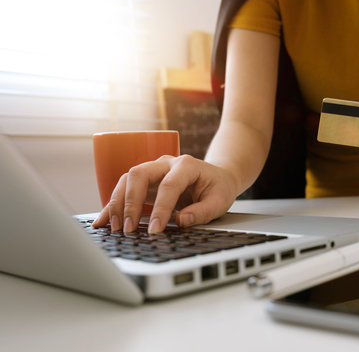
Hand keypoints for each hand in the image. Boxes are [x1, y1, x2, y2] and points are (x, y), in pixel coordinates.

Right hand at [92, 155, 237, 232]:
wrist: (217, 177)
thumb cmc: (218, 188)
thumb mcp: (220, 200)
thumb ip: (203, 211)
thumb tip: (181, 221)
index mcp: (186, 165)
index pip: (169, 185)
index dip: (160, 208)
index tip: (155, 230)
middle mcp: (166, 163)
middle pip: (139, 175)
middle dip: (131, 203)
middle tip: (130, 229)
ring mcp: (153, 170)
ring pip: (126, 180)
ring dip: (118, 204)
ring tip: (117, 228)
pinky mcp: (145, 182)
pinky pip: (123, 189)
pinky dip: (112, 206)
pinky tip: (103, 221)